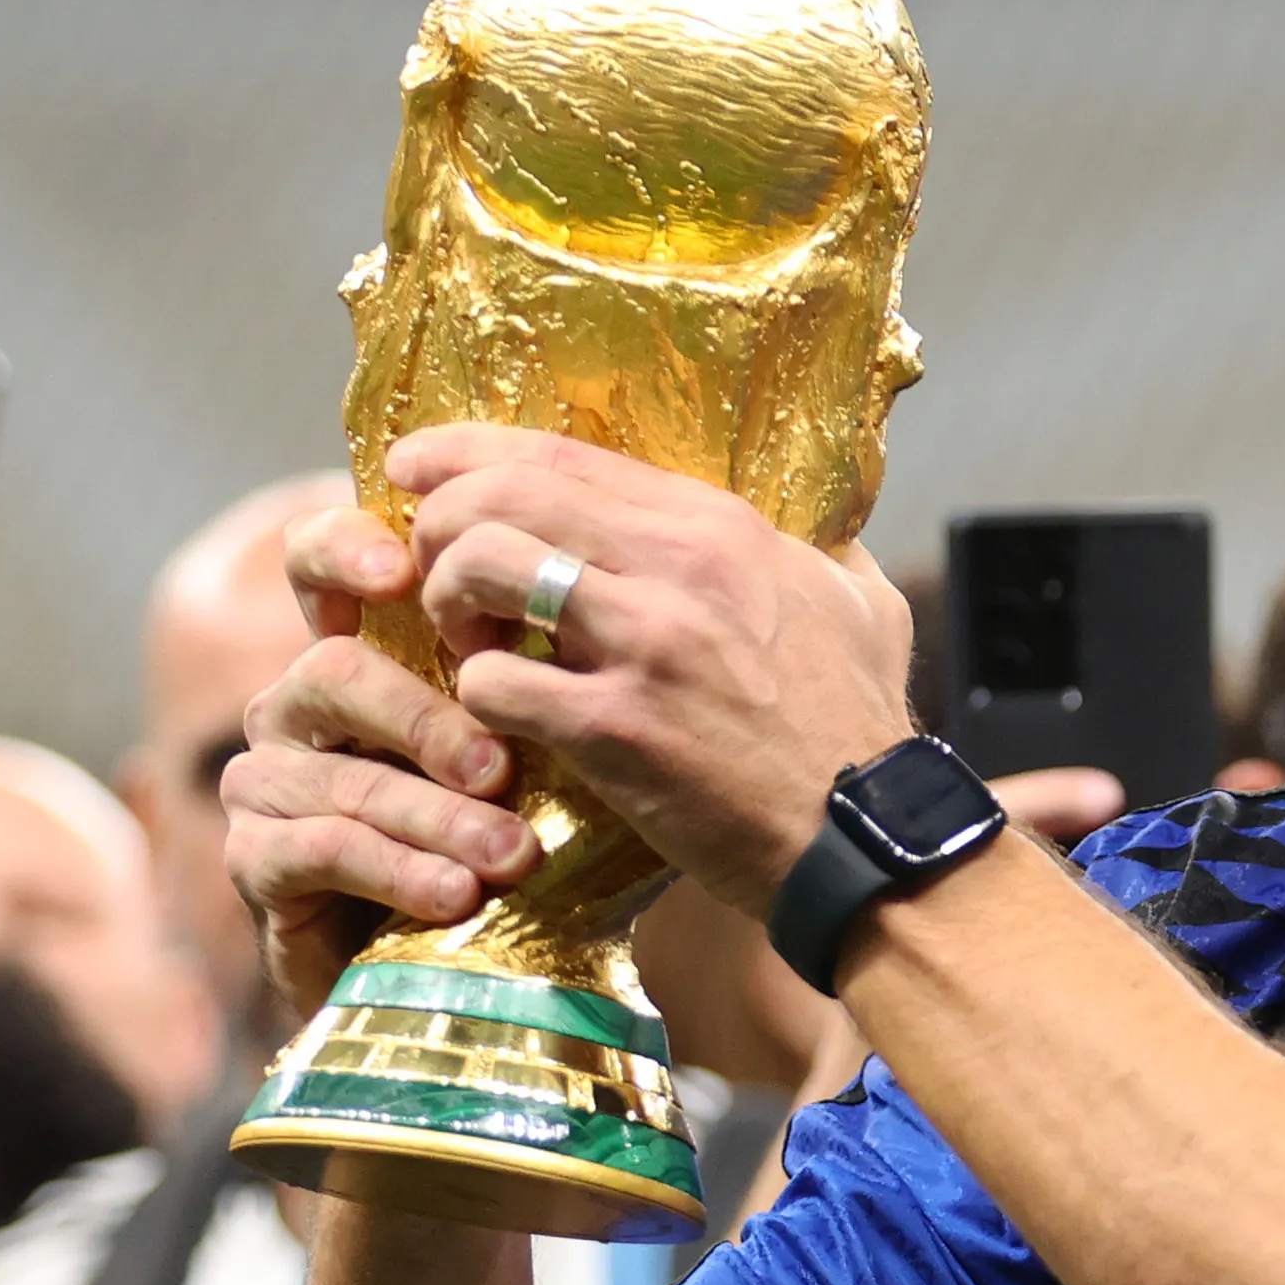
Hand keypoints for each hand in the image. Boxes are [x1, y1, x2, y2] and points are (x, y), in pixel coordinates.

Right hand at [223, 506, 534, 1018]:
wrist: (448, 978)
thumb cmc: (505, 847)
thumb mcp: (539, 761)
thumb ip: (541, 692)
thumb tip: (603, 634)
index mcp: (360, 654)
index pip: (319, 563)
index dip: (345, 548)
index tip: (401, 569)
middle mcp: (297, 704)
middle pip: (335, 670)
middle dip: (429, 721)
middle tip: (505, 770)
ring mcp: (265, 781)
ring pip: (342, 775)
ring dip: (435, 817)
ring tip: (512, 857)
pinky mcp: (254, 861)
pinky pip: (319, 850)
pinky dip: (396, 871)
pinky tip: (455, 896)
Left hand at [398, 426, 911, 915]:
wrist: (868, 835)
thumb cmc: (858, 724)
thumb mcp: (861, 601)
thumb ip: (821, 548)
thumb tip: (815, 526)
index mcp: (720, 525)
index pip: (560, 450)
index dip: (468, 449)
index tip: (417, 466)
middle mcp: (677, 566)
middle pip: (500, 493)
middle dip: (438, 523)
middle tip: (435, 574)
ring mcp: (644, 645)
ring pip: (480, 566)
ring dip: (449, 605)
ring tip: (471, 646)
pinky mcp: (615, 730)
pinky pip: (493, 684)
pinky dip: (477, 699)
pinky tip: (501, 722)